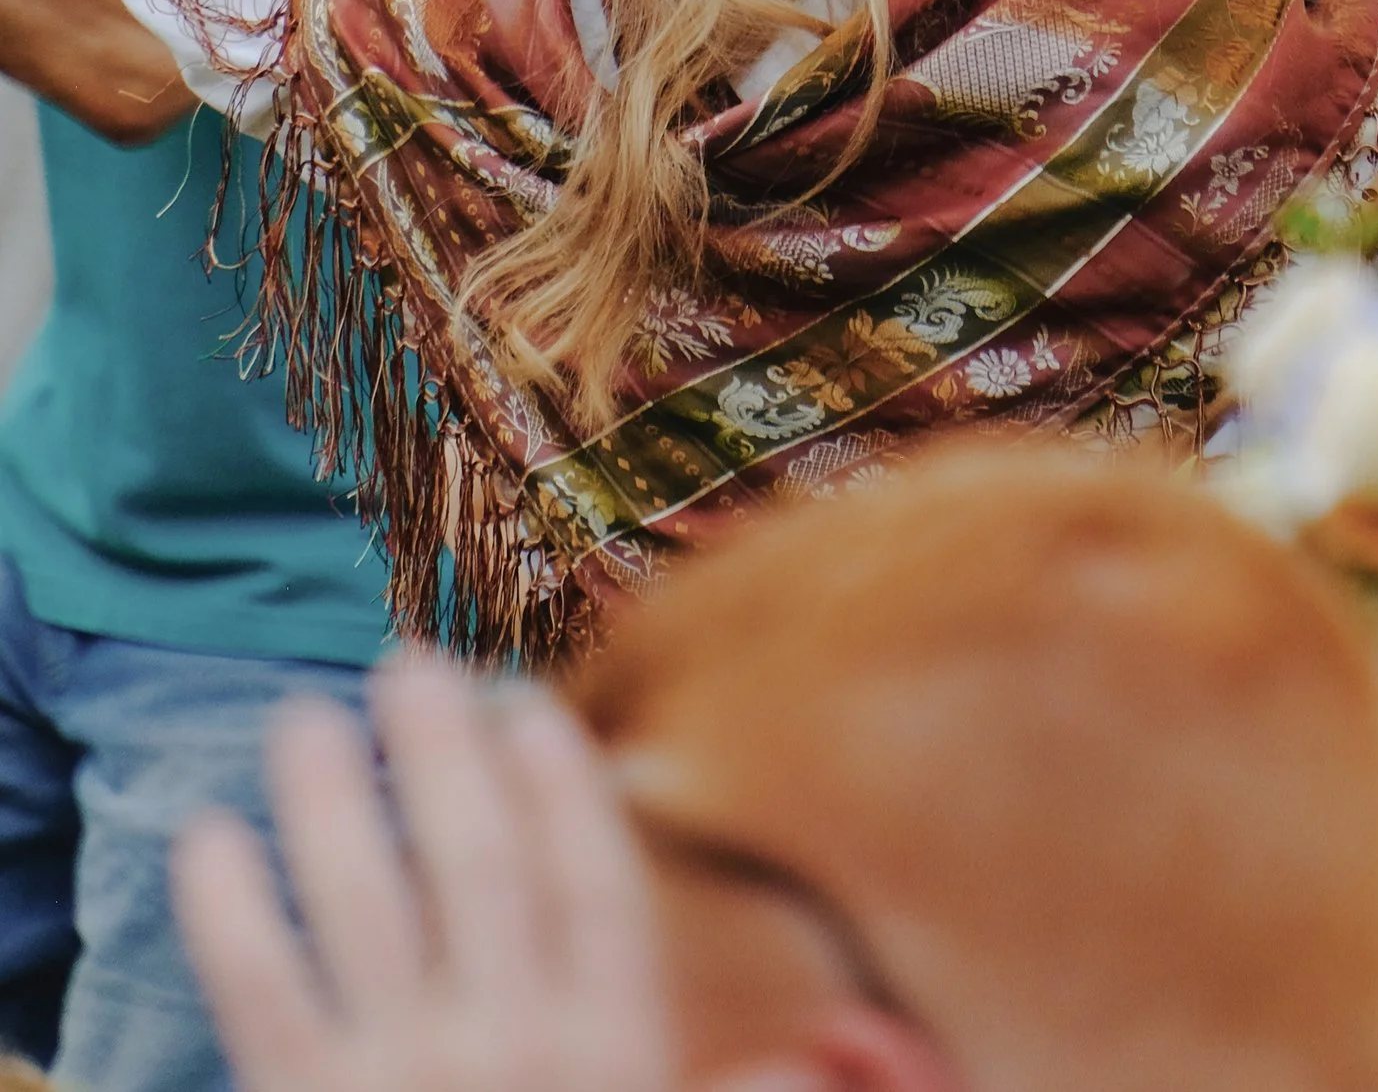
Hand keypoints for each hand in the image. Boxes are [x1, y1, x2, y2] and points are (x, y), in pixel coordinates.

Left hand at [170, 655, 697, 1091]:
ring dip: (329, 795)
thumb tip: (829, 1054)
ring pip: (361, 897)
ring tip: (300, 720)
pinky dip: (228, 907)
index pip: (592, 883)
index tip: (526, 705)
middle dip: (438, 752)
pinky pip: (258, 990)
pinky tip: (208, 837)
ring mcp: (402, 1076)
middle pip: (471, 860)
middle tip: (402, 665)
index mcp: (611, 1055)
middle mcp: (511, 1047)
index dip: (559, 785)